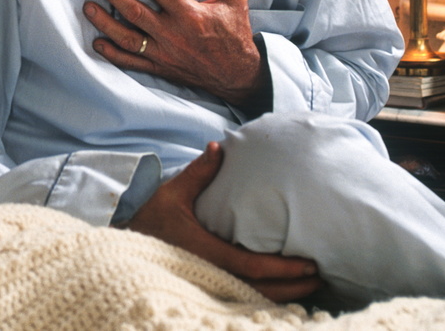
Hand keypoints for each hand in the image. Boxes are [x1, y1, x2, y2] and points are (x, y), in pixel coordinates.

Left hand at [84, 0, 264, 103]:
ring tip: (87, 7)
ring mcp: (164, 53)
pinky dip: (113, 54)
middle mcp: (173, 34)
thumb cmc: (235, 34)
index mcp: (190, 14)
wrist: (238, 75)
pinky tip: (98, 42)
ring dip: (105, 22)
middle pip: (134, 11)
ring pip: (127, 37)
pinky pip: (131, 62)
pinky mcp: (160, 68)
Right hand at [126, 143, 321, 302]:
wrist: (124, 246)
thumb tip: (219, 145)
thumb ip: (199, 172)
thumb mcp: (173, 193)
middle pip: (261, 291)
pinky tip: (285, 292)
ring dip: (286, 295)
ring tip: (311, 286)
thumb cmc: (151, 218)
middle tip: (321, 277)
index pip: (252, 267)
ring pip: (255, 299)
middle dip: (294, 287)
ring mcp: (208, 285)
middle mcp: (210, 274)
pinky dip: (268, 298)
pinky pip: (244, 299)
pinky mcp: (208, 288)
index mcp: (204, 252)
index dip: (284, 269)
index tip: (309, 265)